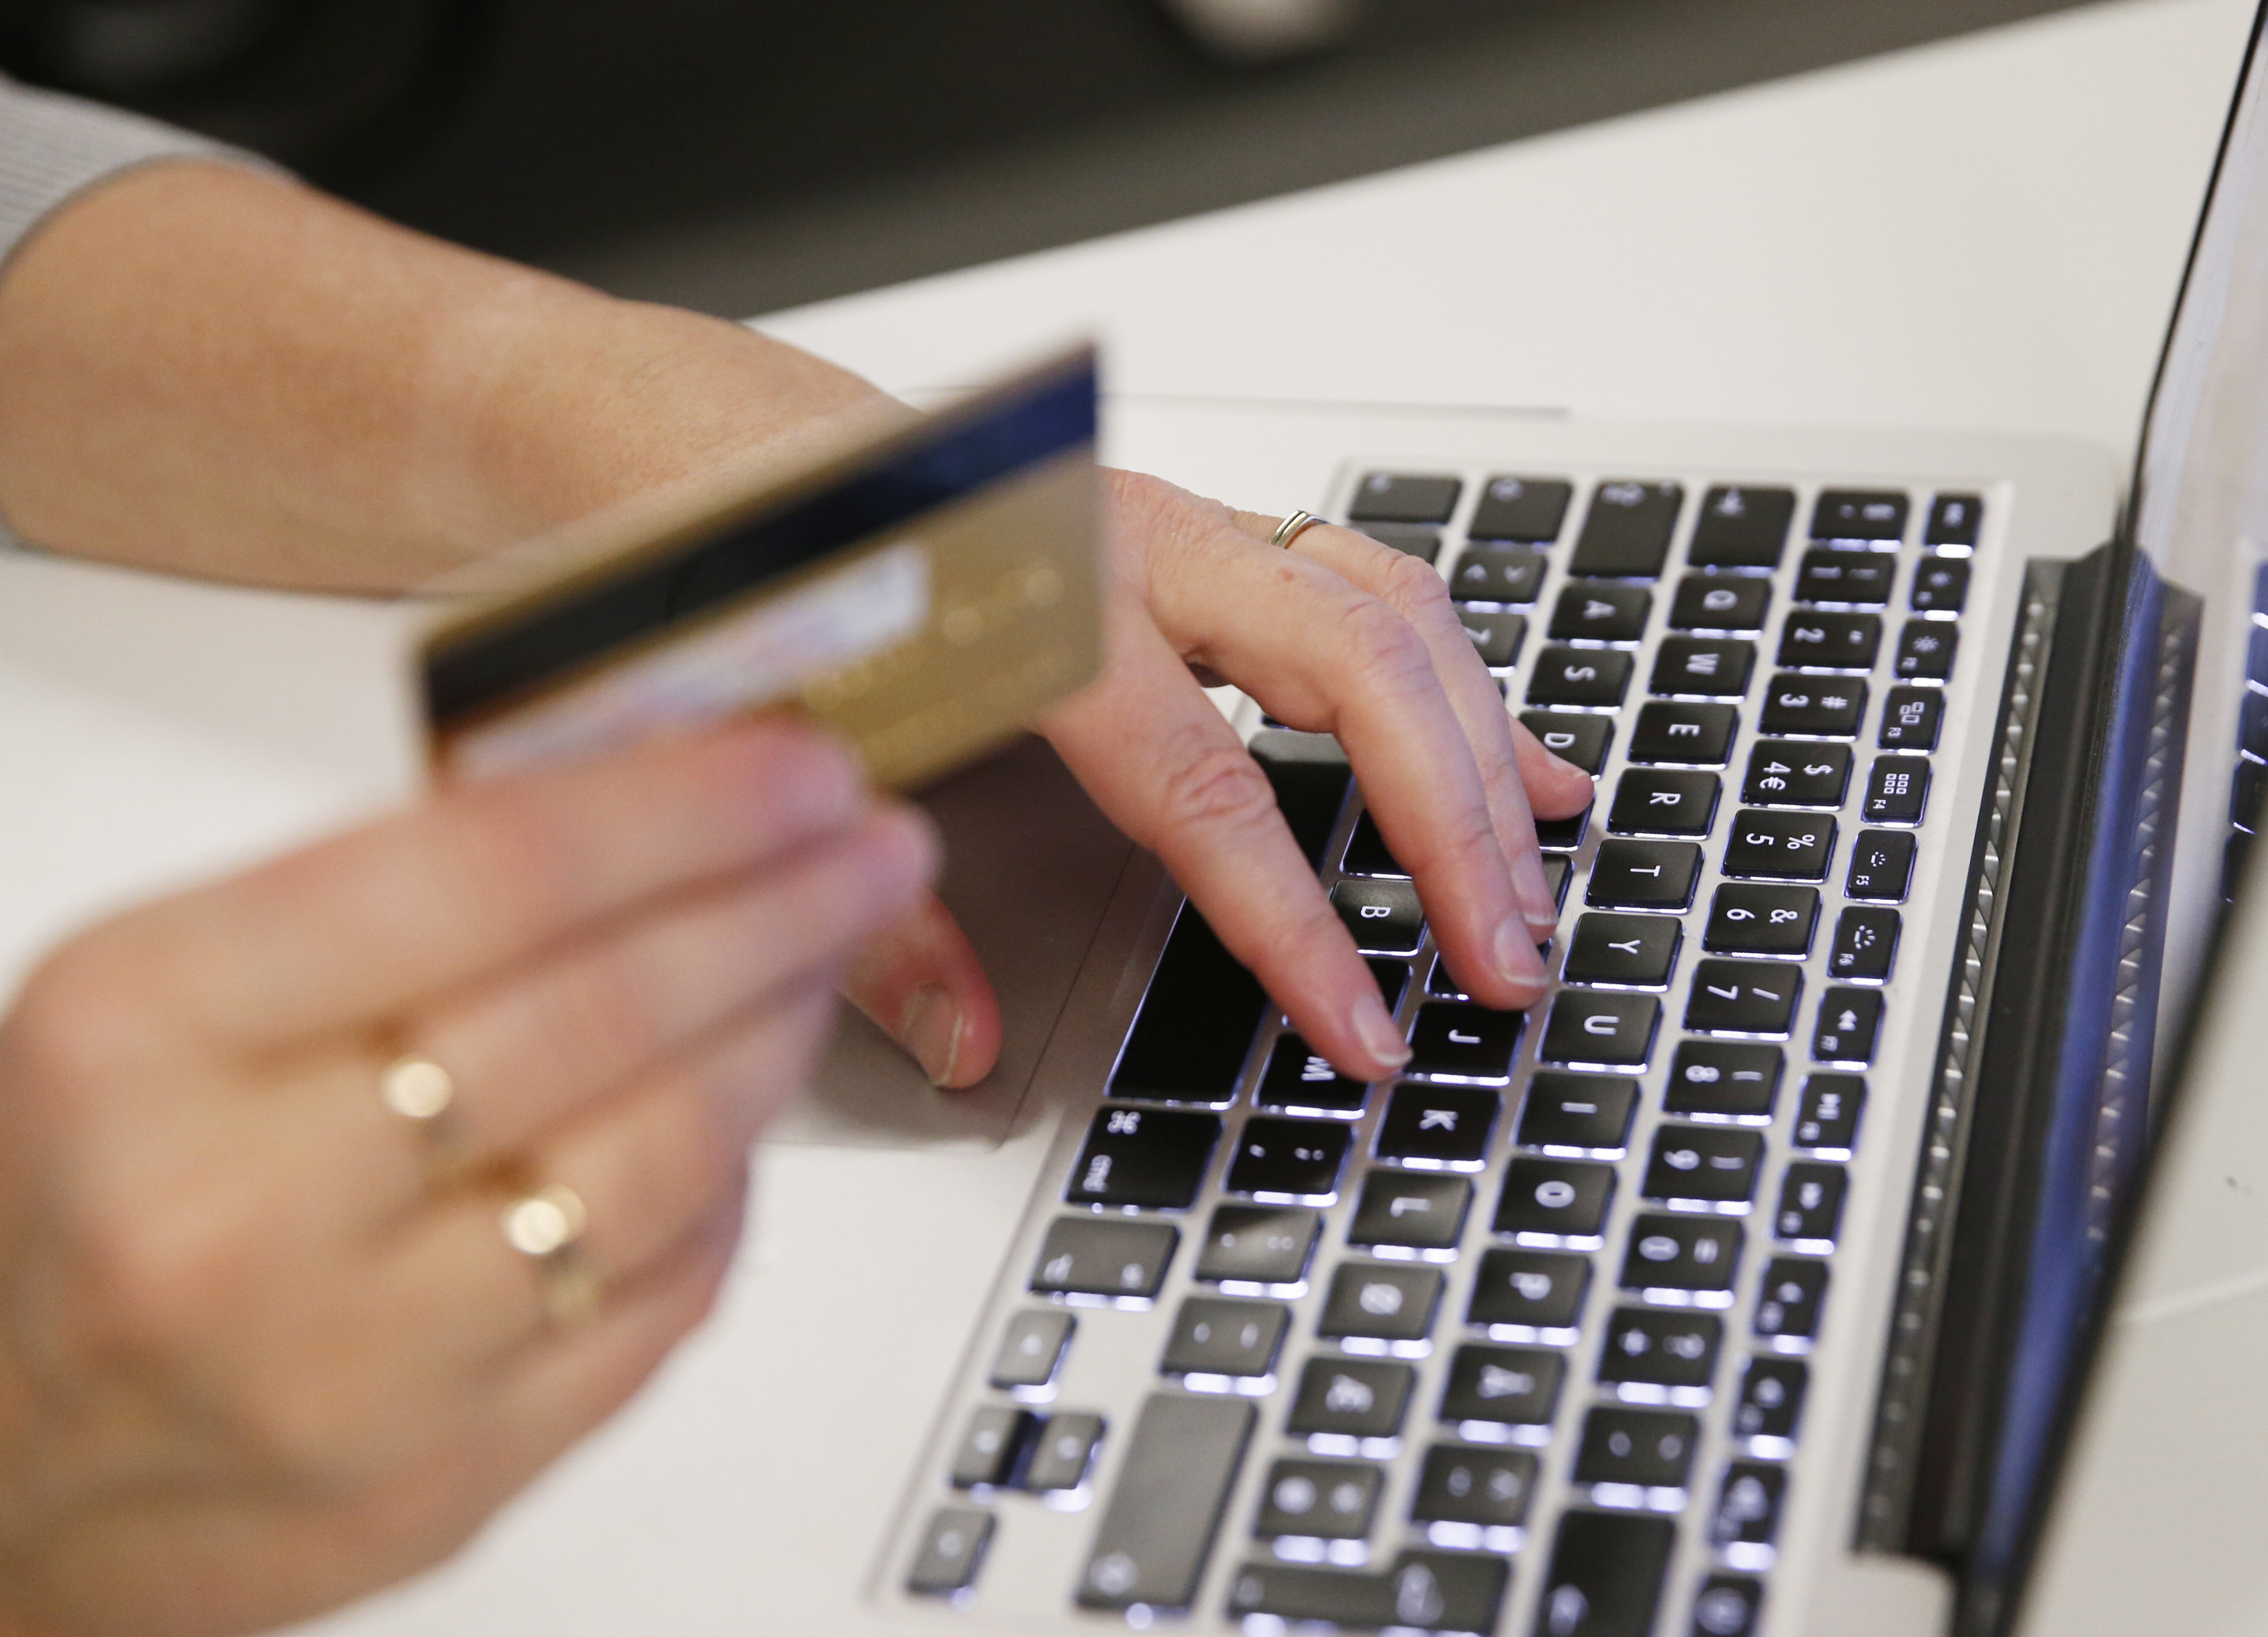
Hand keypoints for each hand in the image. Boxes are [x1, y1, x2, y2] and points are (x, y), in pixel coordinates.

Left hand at [0, 162, 1588, 1088]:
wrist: (688, 440)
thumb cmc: (726, 575)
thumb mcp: (771, 752)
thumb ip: (872, 907)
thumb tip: (962, 1042)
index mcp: (1029, 600)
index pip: (1209, 787)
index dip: (1299, 923)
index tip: (1367, 1025)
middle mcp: (1125, 542)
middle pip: (1353, 671)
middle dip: (1453, 824)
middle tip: (1508, 960)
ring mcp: (1168, 524)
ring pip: (1381, 610)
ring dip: (1478, 740)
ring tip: (1547, 857)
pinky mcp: (1184, 531)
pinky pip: (1353, 588)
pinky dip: (1442, 674)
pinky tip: (1504, 748)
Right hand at [0, 723, 932, 1636]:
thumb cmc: (95, 1186)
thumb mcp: (167, 994)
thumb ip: (385, 897)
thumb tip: (644, 794)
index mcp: (149, 1033)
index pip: (491, 872)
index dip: (685, 805)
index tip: (797, 765)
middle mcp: (245, 1208)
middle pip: (602, 1012)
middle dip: (782, 904)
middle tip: (873, 849)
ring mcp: (354, 1367)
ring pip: (661, 1161)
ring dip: (781, 1034)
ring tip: (827, 955)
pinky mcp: (449, 1479)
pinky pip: (660, 1307)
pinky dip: (731, 1194)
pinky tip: (748, 1121)